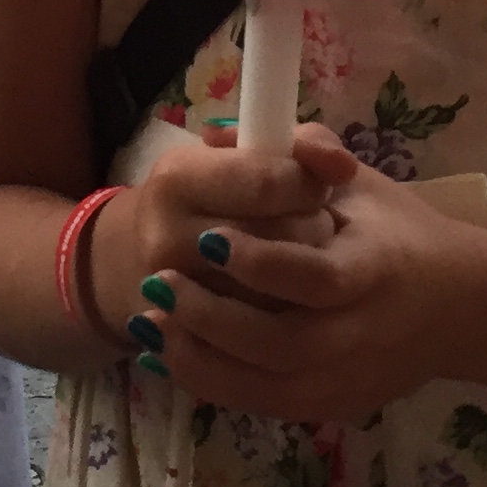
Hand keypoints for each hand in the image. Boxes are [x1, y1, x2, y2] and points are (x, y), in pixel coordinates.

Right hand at [89, 130, 336, 344]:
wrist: (144, 258)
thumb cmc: (212, 193)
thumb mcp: (242, 154)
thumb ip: (303, 142)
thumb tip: (342, 166)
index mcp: (176, 179)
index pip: (267, 183)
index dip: (306, 184)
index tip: (313, 186)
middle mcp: (169, 240)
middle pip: (281, 239)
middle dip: (314, 228)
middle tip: (313, 222)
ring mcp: (179, 301)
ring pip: (284, 292)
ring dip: (311, 275)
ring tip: (304, 257)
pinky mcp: (198, 344)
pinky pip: (272, 336)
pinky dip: (295, 313)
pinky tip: (292, 297)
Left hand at [102, 124, 473, 423]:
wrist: (459, 307)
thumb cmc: (397, 230)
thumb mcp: (359, 182)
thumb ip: (296, 153)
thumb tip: (219, 136)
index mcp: (378, 267)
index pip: (318, 277)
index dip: (261, 264)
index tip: (209, 239)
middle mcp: (365, 331)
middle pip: (283, 344)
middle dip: (212, 317)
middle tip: (158, 283)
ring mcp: (351, 378)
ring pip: (266, 386)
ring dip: (199, 355)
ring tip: (148, 321)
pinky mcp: (336, 405)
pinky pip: (264, 406)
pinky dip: (211, 383)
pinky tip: (167, 355)